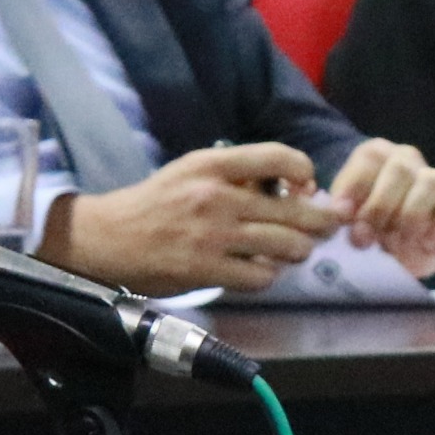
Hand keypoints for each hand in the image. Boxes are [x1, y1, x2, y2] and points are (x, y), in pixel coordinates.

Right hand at [43, 143, 326, 293]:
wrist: (106, 238)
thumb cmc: (154, 204)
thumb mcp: (190, 172)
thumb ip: (235, 175)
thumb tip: (289, 187)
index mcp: (211, 165)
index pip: (277, 157)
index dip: (305, 171)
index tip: (308, 186)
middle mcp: (216, 196)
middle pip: (293, 209)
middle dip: (319, 221)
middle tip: (328, 227)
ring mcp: (212, 235)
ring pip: (285, 245)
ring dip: (299, 251)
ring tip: (296, 252)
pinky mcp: (206, 270)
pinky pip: (260, 276)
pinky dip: (268, 276)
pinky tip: (261, 271)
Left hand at [326, 138, 434, 274]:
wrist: (392, 251)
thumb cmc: (364, 225)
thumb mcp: (347, 217)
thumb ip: (344, 213)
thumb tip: (342, 213)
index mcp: (375, 155)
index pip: (370, 159)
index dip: (357, 189)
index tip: (347, 219)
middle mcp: (406, 160)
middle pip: (400, 170)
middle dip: (381, 207)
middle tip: (368, 238)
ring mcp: (434, 180)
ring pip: (431, 184)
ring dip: (411, 217)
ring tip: (396, 243)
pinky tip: (424, 246)